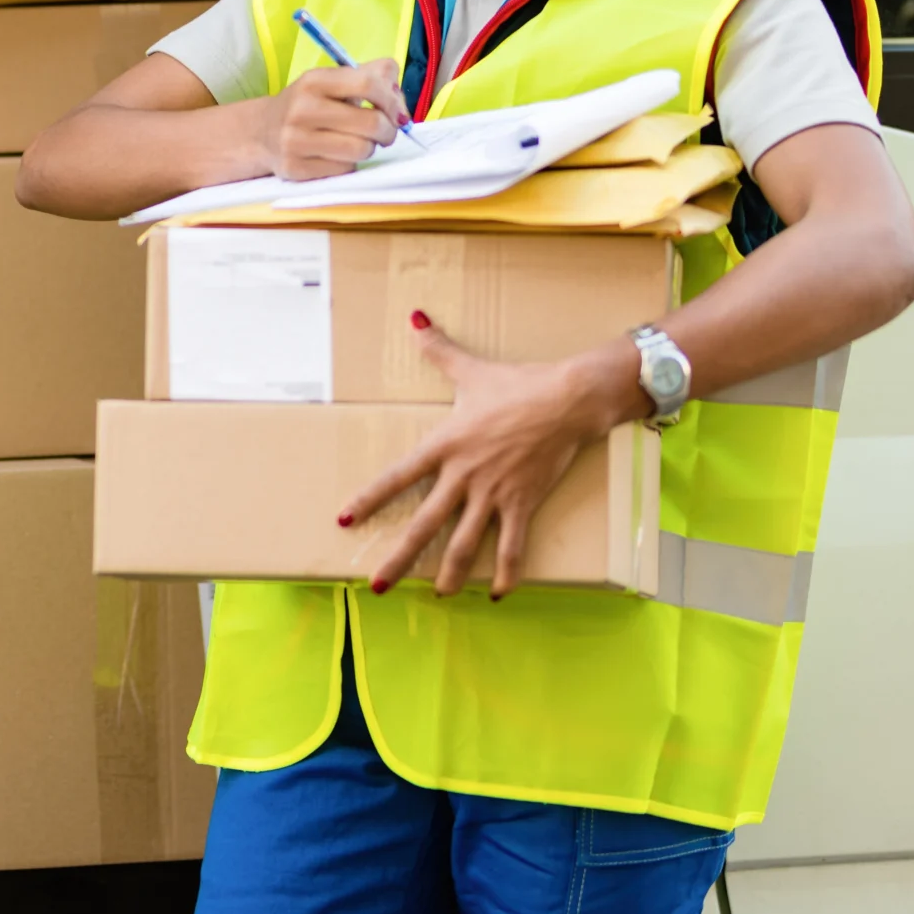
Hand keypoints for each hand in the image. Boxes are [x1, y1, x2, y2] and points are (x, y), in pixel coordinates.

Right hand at [255, 59, 407, 180]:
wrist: (261, 132)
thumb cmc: (309, 105)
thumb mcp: (334, 81)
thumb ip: (373, 76)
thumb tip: (400, 101)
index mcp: (314, 81)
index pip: (368, 84)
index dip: (391, 100)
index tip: (395, 111)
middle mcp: (301, 109)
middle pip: (371, 122)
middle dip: (388, 130)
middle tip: (384, 132)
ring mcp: (295, 140)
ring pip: (361, 149)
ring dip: (368, 148)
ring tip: (357, 143)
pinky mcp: (294, 168)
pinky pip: (344, 170)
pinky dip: (348, 164)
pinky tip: (336, 156)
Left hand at [337, 316, 644, 598]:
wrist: (567, 400)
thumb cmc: (517, 384)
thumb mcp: (471, 369)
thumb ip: (439, 350)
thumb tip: (416, 317)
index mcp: (444, 445)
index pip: (397, 478)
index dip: (370, 500)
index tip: (346, 520)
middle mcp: (463, 475)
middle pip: (425, 524)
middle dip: (399, 558)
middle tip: (377, 585)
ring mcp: (493, 493)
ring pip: (465, 543)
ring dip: (449, 573)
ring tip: (435, 596)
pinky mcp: (524, 503)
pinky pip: (512, 546)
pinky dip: (505, 572)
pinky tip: (496, 594)